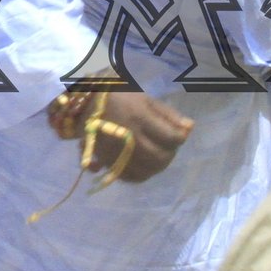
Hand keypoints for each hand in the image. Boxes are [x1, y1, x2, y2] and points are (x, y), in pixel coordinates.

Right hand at [49, 90, 194, 181]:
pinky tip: (141, 164)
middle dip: (169, 154)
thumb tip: (189, 128)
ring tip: (155, 156)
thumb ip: (167, 114)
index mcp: (140, 117)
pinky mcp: (106, 161)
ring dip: (156, 166)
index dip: (179, 138)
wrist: (82, 101)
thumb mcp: (144, 98)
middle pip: (161, 158)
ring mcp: (117, 151)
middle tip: (167, 147)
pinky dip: (139, 174)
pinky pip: (129, 177)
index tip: (177, 134)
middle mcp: (129, 137)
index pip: (172, 138)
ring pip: (146, 171)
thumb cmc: (117, 94)